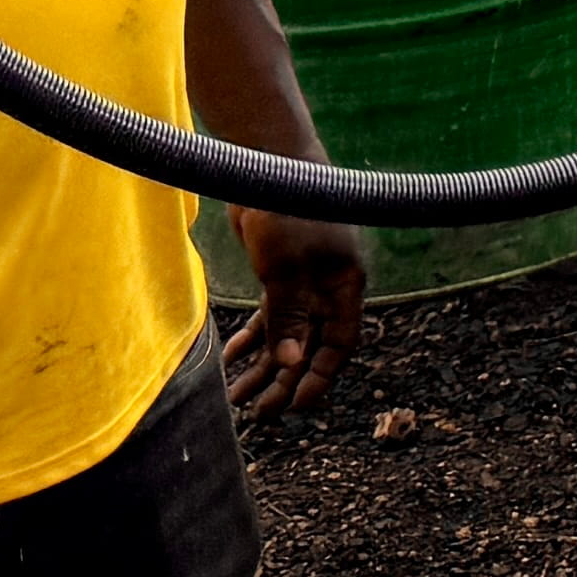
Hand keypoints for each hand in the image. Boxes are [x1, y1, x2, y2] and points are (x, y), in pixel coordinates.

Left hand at [223, 213, 366, 416]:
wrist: (271, 162)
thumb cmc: (291, 211)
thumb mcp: (286, 269)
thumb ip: (289, 316)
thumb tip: (291, 363)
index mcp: (345, 286)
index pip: (340, 343)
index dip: (321, 377)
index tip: (296, 405)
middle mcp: (328, 289)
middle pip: (310, 346)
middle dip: (284, 381)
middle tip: (258, 413)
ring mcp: (304, 282)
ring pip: (287, 335)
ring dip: (263, 366)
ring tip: (237, 397)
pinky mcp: (279, 273)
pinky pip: (270, 316)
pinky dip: (252, 338)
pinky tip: (231, 358)